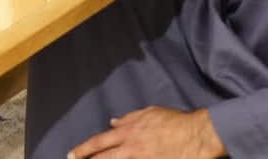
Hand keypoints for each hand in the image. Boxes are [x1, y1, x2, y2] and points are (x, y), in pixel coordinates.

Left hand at [69, 107, 224, 158]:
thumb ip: (129, 119)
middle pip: (103, 158)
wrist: (195, 135)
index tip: (72, 154)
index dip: (84, 149)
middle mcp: (130, 147)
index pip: (100, 141)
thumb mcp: (148, 113)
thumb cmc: (173, 121)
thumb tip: (113, 122)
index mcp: (128, 131)